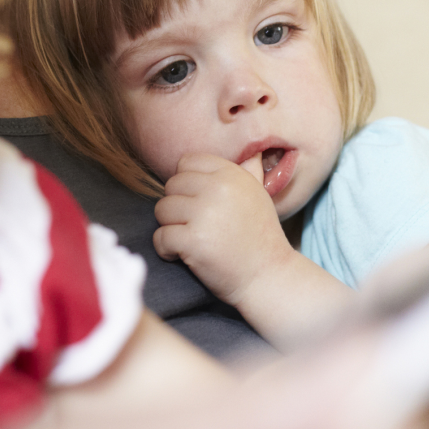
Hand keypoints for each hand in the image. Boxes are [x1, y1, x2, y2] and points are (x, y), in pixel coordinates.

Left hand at [153, 153, 296, 307]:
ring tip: (192, 240)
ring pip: (161, 210)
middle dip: (177, 207)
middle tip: (196, 226)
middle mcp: (218, 189)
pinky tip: (184, 255)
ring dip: (171, 228)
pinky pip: (160, 237)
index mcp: (231, 174)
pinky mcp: (193, 241)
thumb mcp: (258, 196)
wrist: (267, 276)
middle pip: (171, 186)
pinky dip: (166, 249)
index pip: (186, 162)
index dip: (186, 184)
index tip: (199, 203)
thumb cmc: (260, 237)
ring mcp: (204, 214)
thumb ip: (248, 172)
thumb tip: (252, 152)